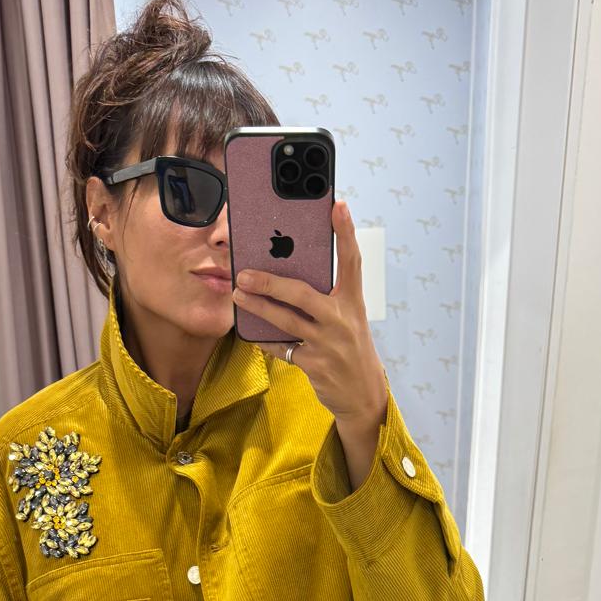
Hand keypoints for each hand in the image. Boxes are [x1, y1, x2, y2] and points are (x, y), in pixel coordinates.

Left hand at [231, 198, 387, 428]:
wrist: (363, 395)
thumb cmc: (350, 349)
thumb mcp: (348, 319)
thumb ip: (327, 297)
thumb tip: (289, 272)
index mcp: (353, 302)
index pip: (351, 261)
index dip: (345, 232)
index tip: (337, 205)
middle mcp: (342, 320)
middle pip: (302, 294)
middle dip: (270, 282)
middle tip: (244, 273)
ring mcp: (328, 344)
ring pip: (285, 321)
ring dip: (257, 307)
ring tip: (238, 294)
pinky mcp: (314, 365)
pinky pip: (281, 347)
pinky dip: (264, 338)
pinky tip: (248, 329)